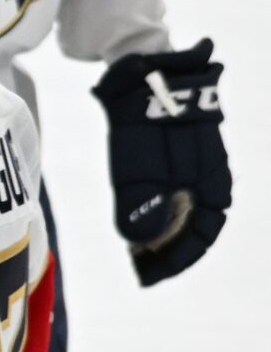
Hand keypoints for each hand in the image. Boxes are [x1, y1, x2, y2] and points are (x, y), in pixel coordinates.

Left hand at [92, 39, 229, 284]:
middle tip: (143, 270)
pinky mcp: (183, 151)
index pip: (203, 235)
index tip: (148, 277)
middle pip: (198, 227)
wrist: (147, 74)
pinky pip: (179, 191)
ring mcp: (199, 163)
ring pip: (190, 209)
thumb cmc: (147, 123)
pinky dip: (164, 211)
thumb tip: (142, 242)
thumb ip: (142, 207)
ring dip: (169, 234)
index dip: (177, 260)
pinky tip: (141, 219)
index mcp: (212, 185)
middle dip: (173, 252)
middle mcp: (212, 177)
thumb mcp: (139, 171)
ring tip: (139, 252)